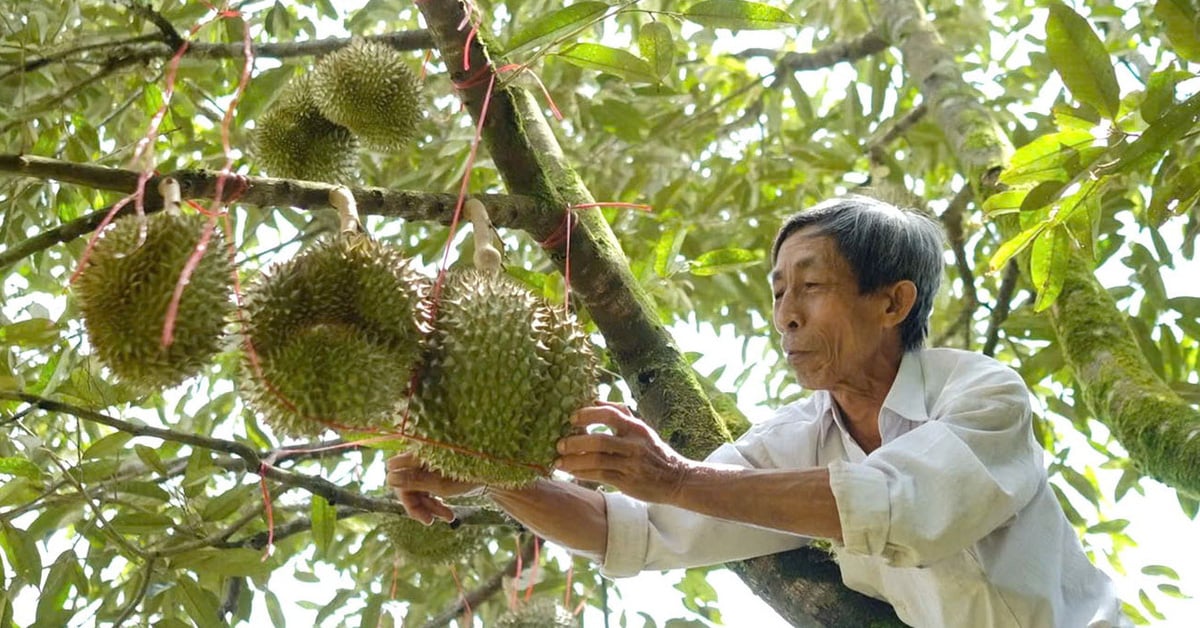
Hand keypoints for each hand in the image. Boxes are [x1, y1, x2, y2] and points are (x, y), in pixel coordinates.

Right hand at [386, 452, 481, 523]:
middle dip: (418, 504)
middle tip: (430, 521)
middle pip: (405, 483)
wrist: (495, 477)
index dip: (402, 490)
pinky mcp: (433, 473)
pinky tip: (447, 514)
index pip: (394, 469)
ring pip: (416, 490)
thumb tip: (388, 478)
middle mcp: (420, 456)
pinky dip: (434, 503)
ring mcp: (427, 465)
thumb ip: (413, 481)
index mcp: (419, 452)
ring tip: (448, 518)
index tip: (417, 508)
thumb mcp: (441, 485)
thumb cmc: (470, 476)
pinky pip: (425, 490)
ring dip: (429, 506)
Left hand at [555, 401, 694, 504]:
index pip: (611, 414)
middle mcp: (634, 444)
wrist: (678, 479)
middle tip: (559, 444)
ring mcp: (631, 464)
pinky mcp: (628, 482)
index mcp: (637, 428)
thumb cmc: (655, 452)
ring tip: (559, 462)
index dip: (589, 414)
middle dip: (576, 442)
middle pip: (600, 440)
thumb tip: (595, 400)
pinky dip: (583, 474)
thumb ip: (621, 414)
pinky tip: (572, 473)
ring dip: (574, 461)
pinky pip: (600, 476)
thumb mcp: (642, 430)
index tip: (572, 418)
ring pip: (597, 461)